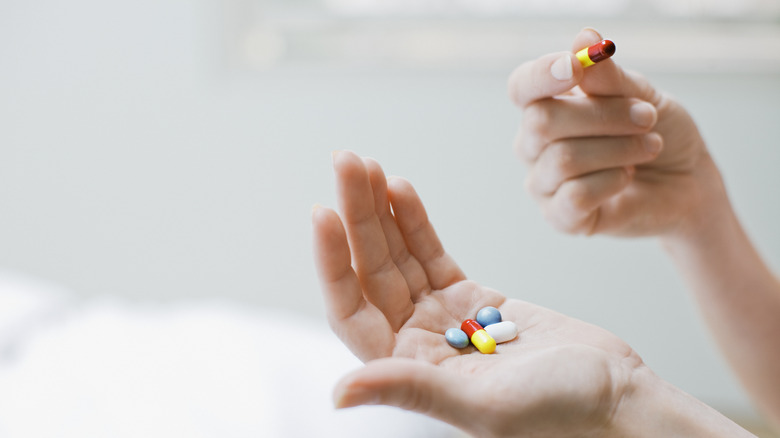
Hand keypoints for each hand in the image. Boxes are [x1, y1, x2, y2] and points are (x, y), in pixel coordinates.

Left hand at [311, 151, 644, 437]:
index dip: (334, 263)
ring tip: (365, 164)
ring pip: (401, 255)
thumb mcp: (483, 405)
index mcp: (409, 372)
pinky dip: (416, 221)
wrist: (620, 400)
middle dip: (357, 216)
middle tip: (346, 162)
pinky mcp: (475, 298)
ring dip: (382, 210)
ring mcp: (445, 318)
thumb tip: (338, 395)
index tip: (324, 212)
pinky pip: (433, 253)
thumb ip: (411, 390)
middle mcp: (418, 344)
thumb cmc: (562, 416)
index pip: (352, 310)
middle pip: (374, 272)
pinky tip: (400, 188)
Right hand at [508, 28, 722, 236]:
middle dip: (603, 116)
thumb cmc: (659, 134)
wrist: (688, 185)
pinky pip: (575, 196)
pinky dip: (611, 181)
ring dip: (619, 149)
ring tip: (650, 147)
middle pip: (542, 121)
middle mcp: (534, 145)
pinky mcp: (560, 218)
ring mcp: (543, 183)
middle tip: (648, 117)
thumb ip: (609, 77)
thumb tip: (585, 38)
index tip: (575, 67)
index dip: (540, 76)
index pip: (521, 87)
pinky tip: (628, 177)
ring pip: (563, 159)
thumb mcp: (642, 97)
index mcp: (546, 106)